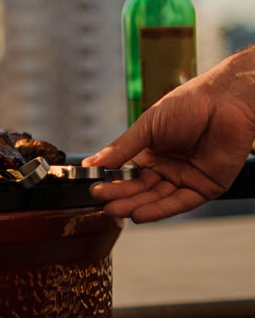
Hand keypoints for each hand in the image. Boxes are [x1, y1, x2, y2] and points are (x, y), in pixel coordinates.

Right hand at [84, 47, 254, 222]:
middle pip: (140, 188)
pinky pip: (179, 202)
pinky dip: (159, 209)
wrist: (223, 103)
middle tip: (102, 202)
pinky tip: (139, 214)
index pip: (127, 173)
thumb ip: (121, 148)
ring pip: (157, 197)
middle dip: (121, 196)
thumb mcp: (147, 126)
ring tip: (115, 210)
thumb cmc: (186, 105)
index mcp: (150, 152)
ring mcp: (185, 178)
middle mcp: (167, 167)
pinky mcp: (205, 187)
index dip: (111, 181)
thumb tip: (94, 163)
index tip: (94, 188)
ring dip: (136, 205)